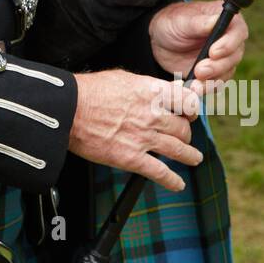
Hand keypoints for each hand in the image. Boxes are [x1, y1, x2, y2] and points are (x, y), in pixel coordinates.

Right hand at [69, 68, 202, 192]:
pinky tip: (178, 184)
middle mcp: (153, 115)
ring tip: (194, 158)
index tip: (190, 114)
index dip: (192, 109)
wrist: (69, 109)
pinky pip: (160, 172)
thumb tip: (160, 88)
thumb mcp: (123, 78)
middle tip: (184, 136)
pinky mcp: (132, 158)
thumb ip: (146, 85)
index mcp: (151, 92)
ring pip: (179, 150)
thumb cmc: (90, 91)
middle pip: (184, 128)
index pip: (187, 101)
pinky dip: (172, 181)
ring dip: (190, 155)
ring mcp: (144, 138)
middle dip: (186, 134)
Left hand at [149, 0, 248, 86]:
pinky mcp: (216, 73)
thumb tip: (216, 20)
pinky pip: (217, 84)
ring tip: (194, 85)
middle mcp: (230, 40)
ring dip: (212, 81)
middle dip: (218, 66)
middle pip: (235, 56)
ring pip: (227, 72)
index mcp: (226, 20)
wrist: (161, 40)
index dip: (228, 44)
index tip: (213, 53)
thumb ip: (199, 23)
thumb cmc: (173, 23)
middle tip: (200, 71)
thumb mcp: (181, 20)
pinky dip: (206, 89)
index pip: (238, 31)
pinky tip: (194, 90)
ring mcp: (225, 58)